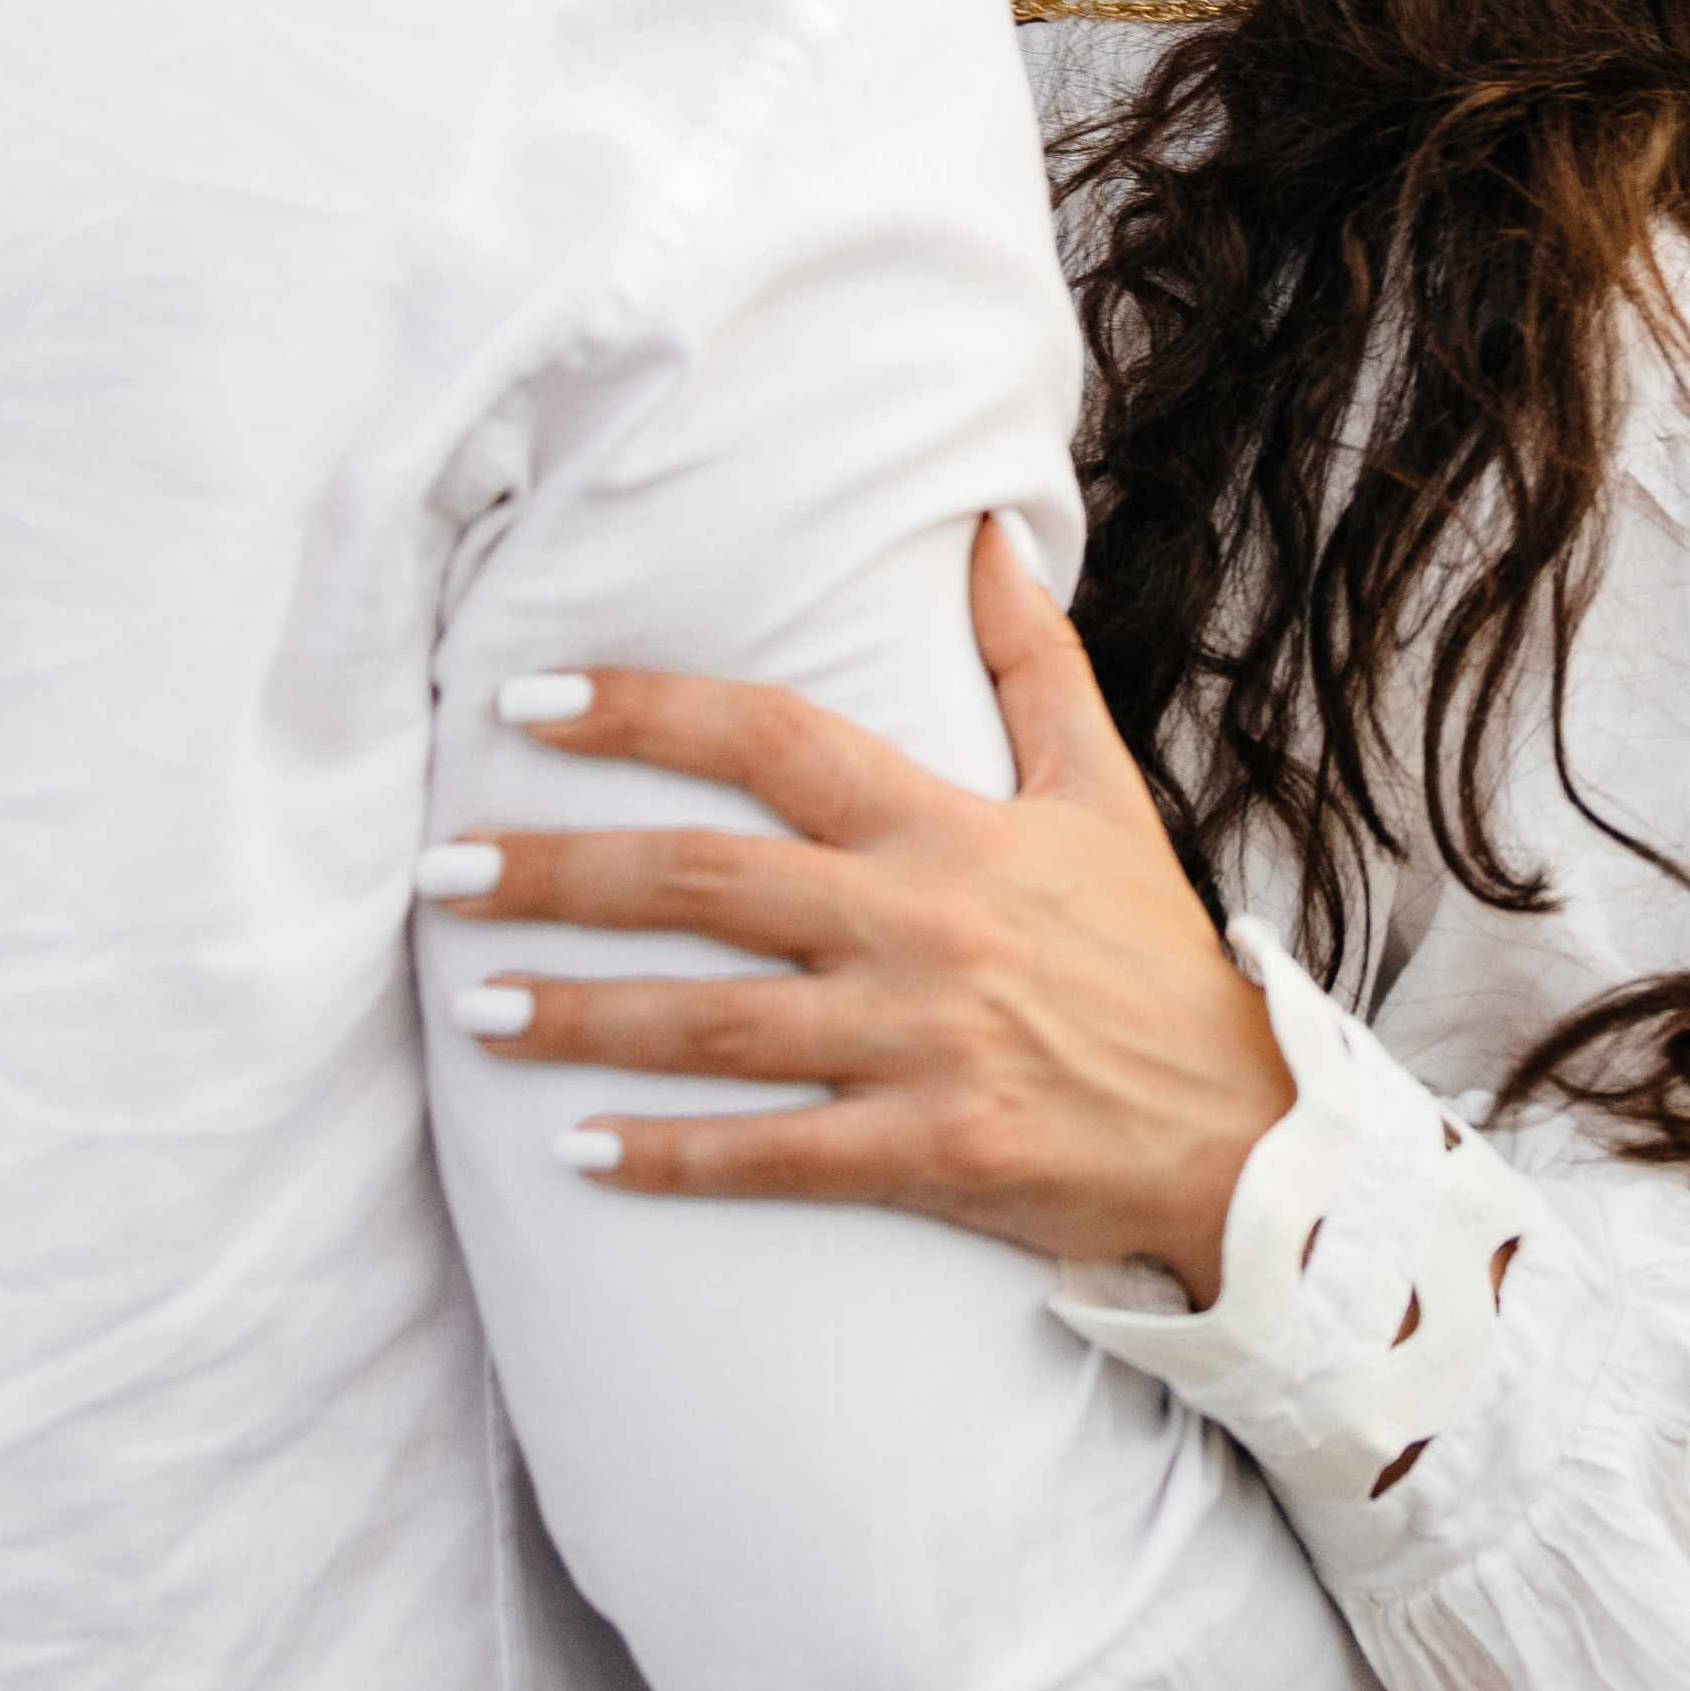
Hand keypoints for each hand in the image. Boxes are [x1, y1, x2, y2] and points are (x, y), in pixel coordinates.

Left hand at [429, 521, 1294, 1308]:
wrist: (1248, 1134)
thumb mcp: (1102, 792)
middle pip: (708, 881)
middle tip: (441, 867)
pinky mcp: (930, 1155)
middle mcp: (924, 926)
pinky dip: (670, 1159)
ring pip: (717, 1024)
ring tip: (471, 1004)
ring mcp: (922, 1045)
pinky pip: (773, 1159)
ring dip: (582, 1014)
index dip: (649, 711)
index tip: (531, 699)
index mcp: (950, 829)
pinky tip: (573, 1152)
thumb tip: (984, 531)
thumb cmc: (1154, 957)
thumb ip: (1033, 662)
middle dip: (562, 871)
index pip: (776, 740)